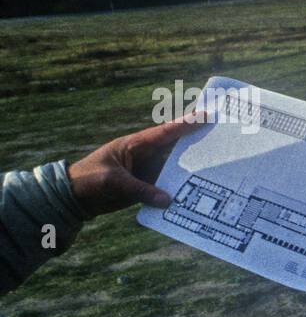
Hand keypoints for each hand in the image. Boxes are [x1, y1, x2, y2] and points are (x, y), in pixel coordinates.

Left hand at [68, 111, 207, 217]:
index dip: (185, 125)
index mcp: (134, 145)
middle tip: (219, 138)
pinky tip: (195, 192)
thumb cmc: (88, 181)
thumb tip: (167, 200)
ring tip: (214, 167)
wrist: (74, 198)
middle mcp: (144, 156)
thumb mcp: (113, 182)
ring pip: (173, 168)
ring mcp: (145, 171)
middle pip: (174, 148)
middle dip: (195, 144)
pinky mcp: (145, 187)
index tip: (206, 116)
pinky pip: (166, 186)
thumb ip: (140, 190)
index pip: (164, 133)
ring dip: (190, 170)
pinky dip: (178, 189)